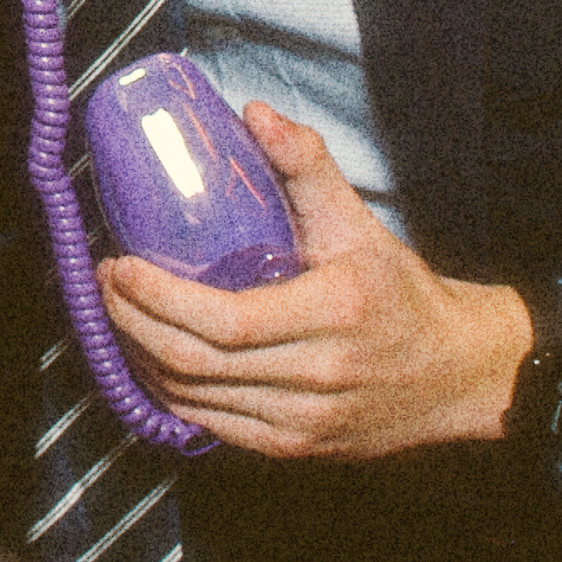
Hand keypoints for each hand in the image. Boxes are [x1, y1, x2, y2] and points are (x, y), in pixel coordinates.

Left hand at [97, 102, 534, 461]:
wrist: (457, 373)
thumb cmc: (403, 295)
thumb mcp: (358, 221)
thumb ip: (306, 165)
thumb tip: (255, 113)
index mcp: (334, 312)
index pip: (223, 320)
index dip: (158, 298)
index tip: (119, 265)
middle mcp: (319, 375)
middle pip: (196, 364)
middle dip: (131, 323)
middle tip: (104, 286)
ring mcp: (306, 421)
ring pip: (195, 400)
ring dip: (141, 359)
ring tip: (118, 317)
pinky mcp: (296, 448)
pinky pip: (213, 427)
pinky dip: (171, 394)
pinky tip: (152, 360)